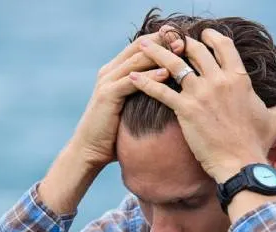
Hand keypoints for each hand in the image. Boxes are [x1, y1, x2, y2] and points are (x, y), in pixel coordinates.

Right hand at [70, 29, 183, 169]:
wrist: (89, 150)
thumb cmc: (113, 133)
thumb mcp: (131, 108)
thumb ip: (144, 94)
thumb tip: (170, 92)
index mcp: (116, 70)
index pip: (142, 46)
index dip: (163, 39)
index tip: (185, 38)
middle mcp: (110, 71)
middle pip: (140, 46)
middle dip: (163, 41)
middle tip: (186, 39)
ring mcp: (107, 81)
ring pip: (136, 60)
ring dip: (160, 54)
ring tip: (181, 51)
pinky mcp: (107, 95)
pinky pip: (131, 81)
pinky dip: (149, 76)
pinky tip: (166, 74)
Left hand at [129, 29, 275, 182]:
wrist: (241, 165)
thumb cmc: (257, 145)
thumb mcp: (274, 119)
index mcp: (239, 78)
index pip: (222, 46)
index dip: (210, 36)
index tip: (201, 34)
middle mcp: (219, 80)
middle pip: (195, 50)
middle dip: (180, 41)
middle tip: (167, 38)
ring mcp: (201, 94)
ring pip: (174, 64)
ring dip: (156, 52)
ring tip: (142, 45)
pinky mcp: (185, 110)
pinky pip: (160, 91)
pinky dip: (144, 82)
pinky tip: (132, 77)